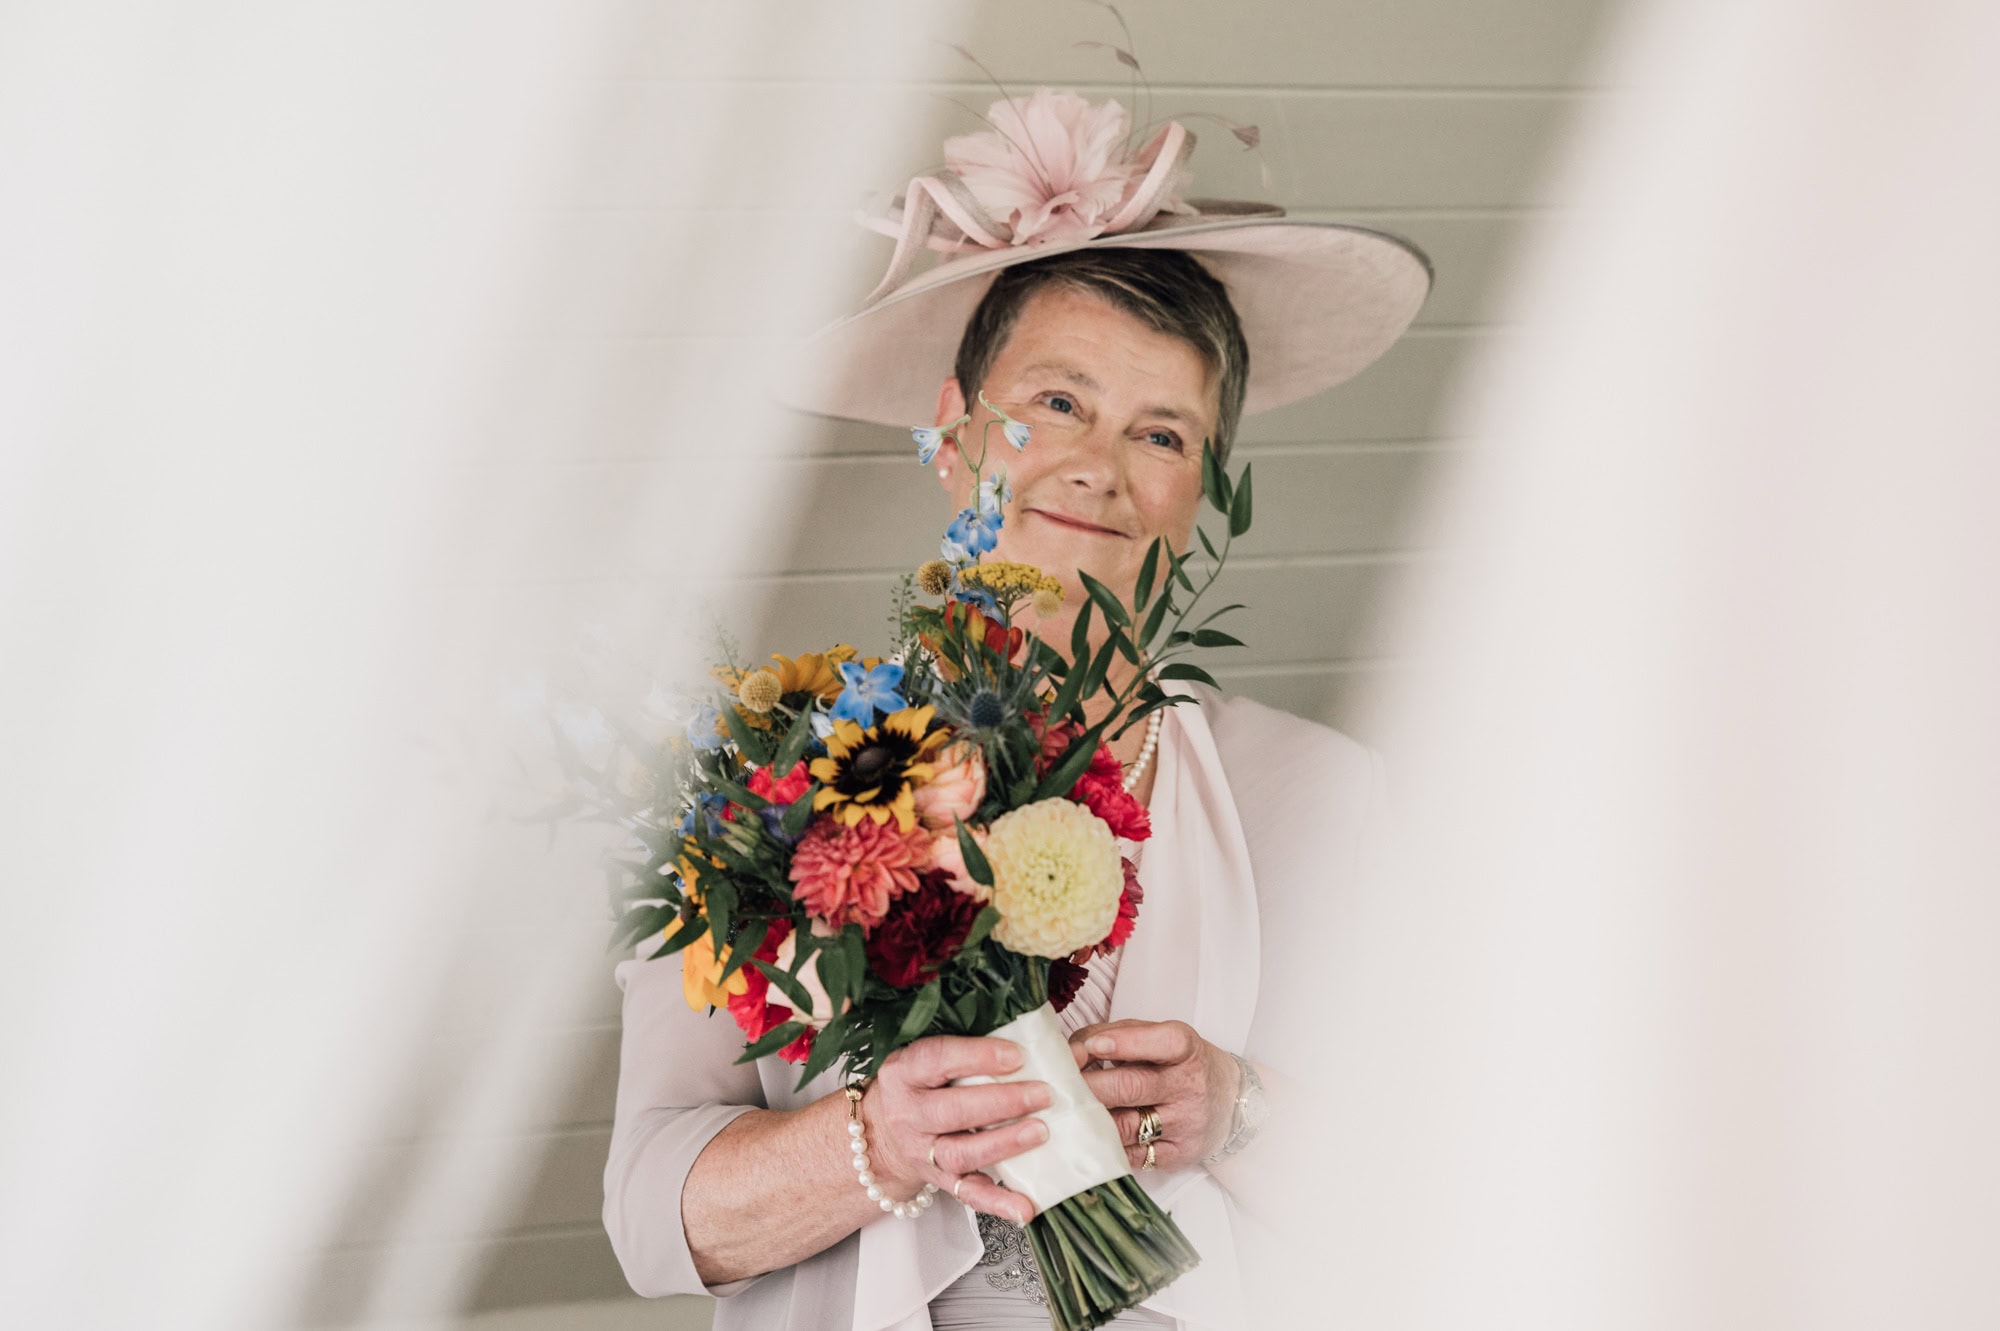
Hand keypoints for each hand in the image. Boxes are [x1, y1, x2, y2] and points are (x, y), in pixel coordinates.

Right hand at [860, 1034, 1050, 1223]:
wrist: (882, 1130)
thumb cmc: (920, 1082)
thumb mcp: (931, 1056)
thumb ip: (978, 1045)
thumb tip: (1051, 1044)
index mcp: (904, 1071)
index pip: (937, 1059)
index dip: (977, 1056)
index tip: (1017, 1055)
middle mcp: (908, 1113)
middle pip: (951, 1111)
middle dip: (1001, 1102)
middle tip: (1042, 1094)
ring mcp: (922, 1152)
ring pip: (961, 1153)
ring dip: (1003, 1144)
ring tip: (1040, 1132)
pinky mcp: (939, 1180)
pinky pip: (968, 1195)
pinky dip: (998, 1203)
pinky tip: (1025, 1207)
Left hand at [1068, 1019, 1238, 1171]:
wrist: (1230, 1103)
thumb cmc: (1181, 1064)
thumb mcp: (1161, 1036)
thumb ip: (1120, 1035)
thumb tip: (1075, 1048)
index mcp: (1186, 1050)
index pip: (1162, 1043)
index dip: (1125, 1043)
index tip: (1092, 1045)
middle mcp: (1188, 1087)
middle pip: (1132, 1087)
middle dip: (1089, 1085)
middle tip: (1057, 1084)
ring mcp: (1183, 1125)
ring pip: (1125, 1126)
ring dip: (1089, 1118)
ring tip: (1065, 1111)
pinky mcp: (1176, 1156)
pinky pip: (1130, 1155)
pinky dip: (1103, 1145)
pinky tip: (1085, 1136)